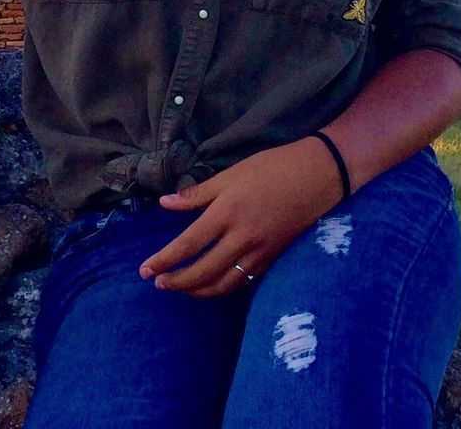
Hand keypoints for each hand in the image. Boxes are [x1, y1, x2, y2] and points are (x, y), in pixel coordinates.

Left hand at [136, 138, 343, 297]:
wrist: (315, 177)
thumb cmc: (270, 169)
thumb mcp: (229, 175)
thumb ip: (196, 194)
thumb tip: (164, 203)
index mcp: (226, 213)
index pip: (188, 244)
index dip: (164, 260)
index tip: (145, 270)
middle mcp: (241, 238)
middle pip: (203, 271)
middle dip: (177, 282)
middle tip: (157, 283)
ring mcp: (259, 252)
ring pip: (224, 283)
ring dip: (198, 290)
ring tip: (179, 288)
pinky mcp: (273, 258)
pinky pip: (243, 281)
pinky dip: (223, 287)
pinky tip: (211, 284)